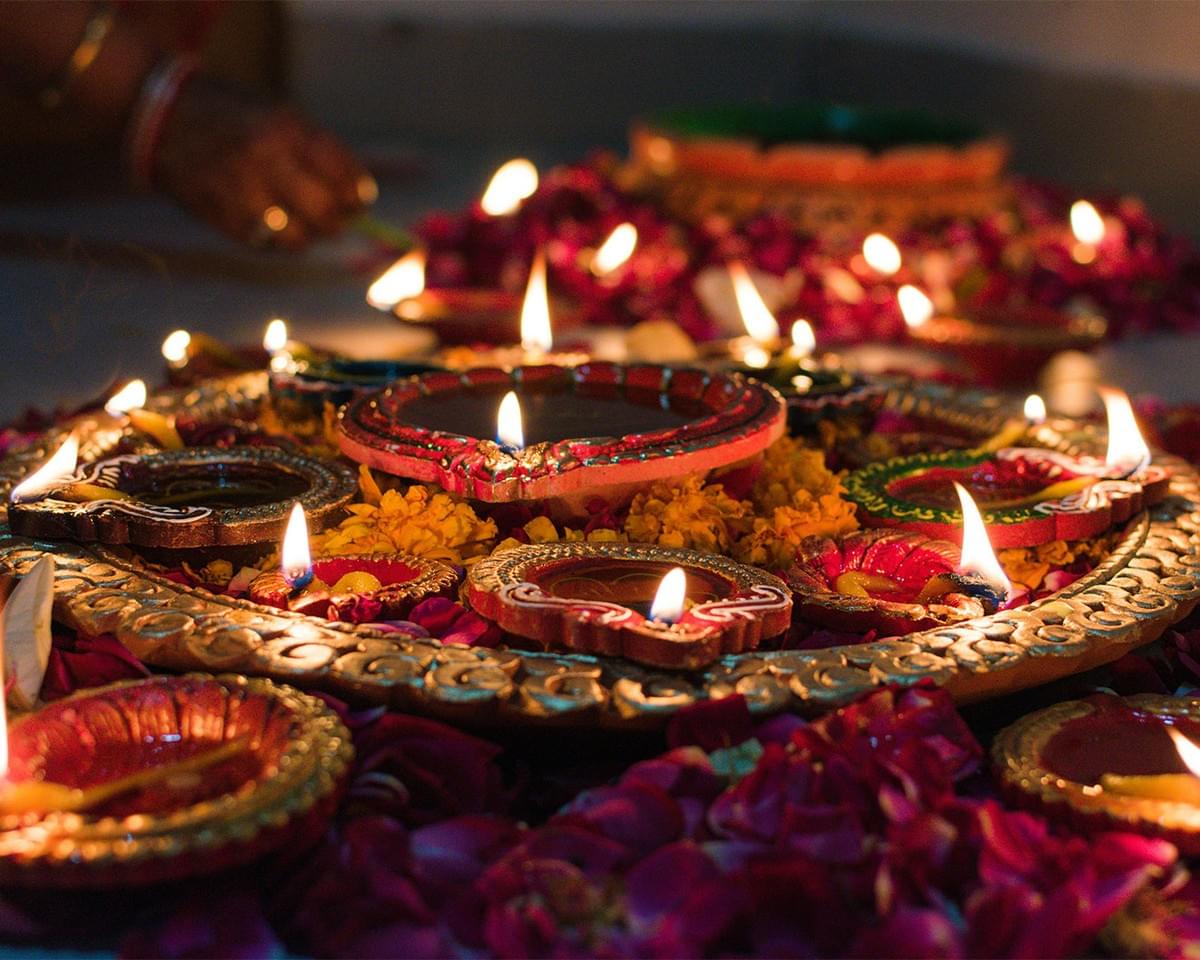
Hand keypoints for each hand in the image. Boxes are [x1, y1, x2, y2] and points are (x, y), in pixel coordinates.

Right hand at [152, 75, 373, 248]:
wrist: (160, 116)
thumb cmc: (231, 115)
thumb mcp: (278, 114)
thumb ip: (317, 151)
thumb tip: (356, 194)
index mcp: (286, 130)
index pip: (345, 177)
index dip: (359, 196)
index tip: (359, 201)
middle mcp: (266, 161)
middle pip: (327, 213)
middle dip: (338, 221)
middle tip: (338, 220)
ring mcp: (242, 192)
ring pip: (300, 238)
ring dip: (309, 236)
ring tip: (306, 225)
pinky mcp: (223, 218)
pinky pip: (267, 246)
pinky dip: (278, 242)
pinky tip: (274, 225)